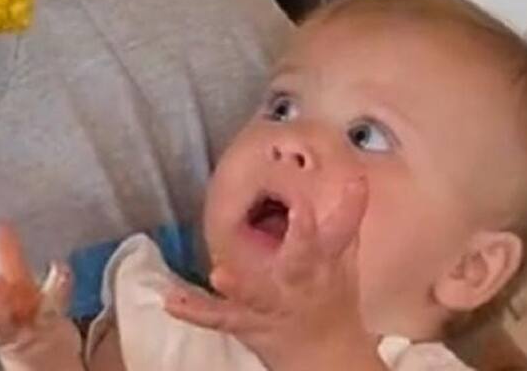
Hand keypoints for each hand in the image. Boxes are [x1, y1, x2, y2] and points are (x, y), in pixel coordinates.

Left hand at [165, 178, 384, 370]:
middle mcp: (302, 281)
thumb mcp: (342, 256)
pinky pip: (219, 317)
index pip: (341, 231)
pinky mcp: (248, 322)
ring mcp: (274, 304)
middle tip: (300, 214)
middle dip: (304, 237)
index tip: (354, 181)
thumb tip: (351, 174)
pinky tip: (172, 300)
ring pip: (259, 293)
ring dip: (242, 284)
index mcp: (325, 261)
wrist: (328, 357)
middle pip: (303, 259)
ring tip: (219, 273)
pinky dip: (196, 310)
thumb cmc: (332, 296)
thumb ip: (344, 215)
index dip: (348, 207)